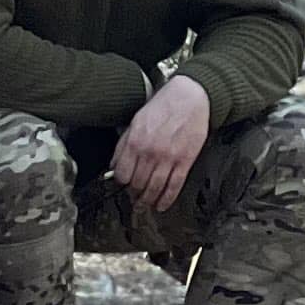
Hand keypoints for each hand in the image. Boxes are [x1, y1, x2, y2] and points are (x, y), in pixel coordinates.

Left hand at [112, 74, 209, 210]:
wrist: (190, 98)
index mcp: (135, 142)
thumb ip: (123, 144)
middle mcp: (150, 153)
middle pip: (137, 184)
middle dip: (133, 195)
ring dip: (148, 201)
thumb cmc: (162, 107)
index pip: (122, 174)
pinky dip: (167, 199)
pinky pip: (174, 186)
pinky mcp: (185, 162)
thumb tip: (114, 165)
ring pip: (154, 188)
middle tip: (133, 199)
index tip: (122, 186)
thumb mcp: (135, 121)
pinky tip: (162, 205)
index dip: (121, 183)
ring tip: (144, 206)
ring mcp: (168, 159)